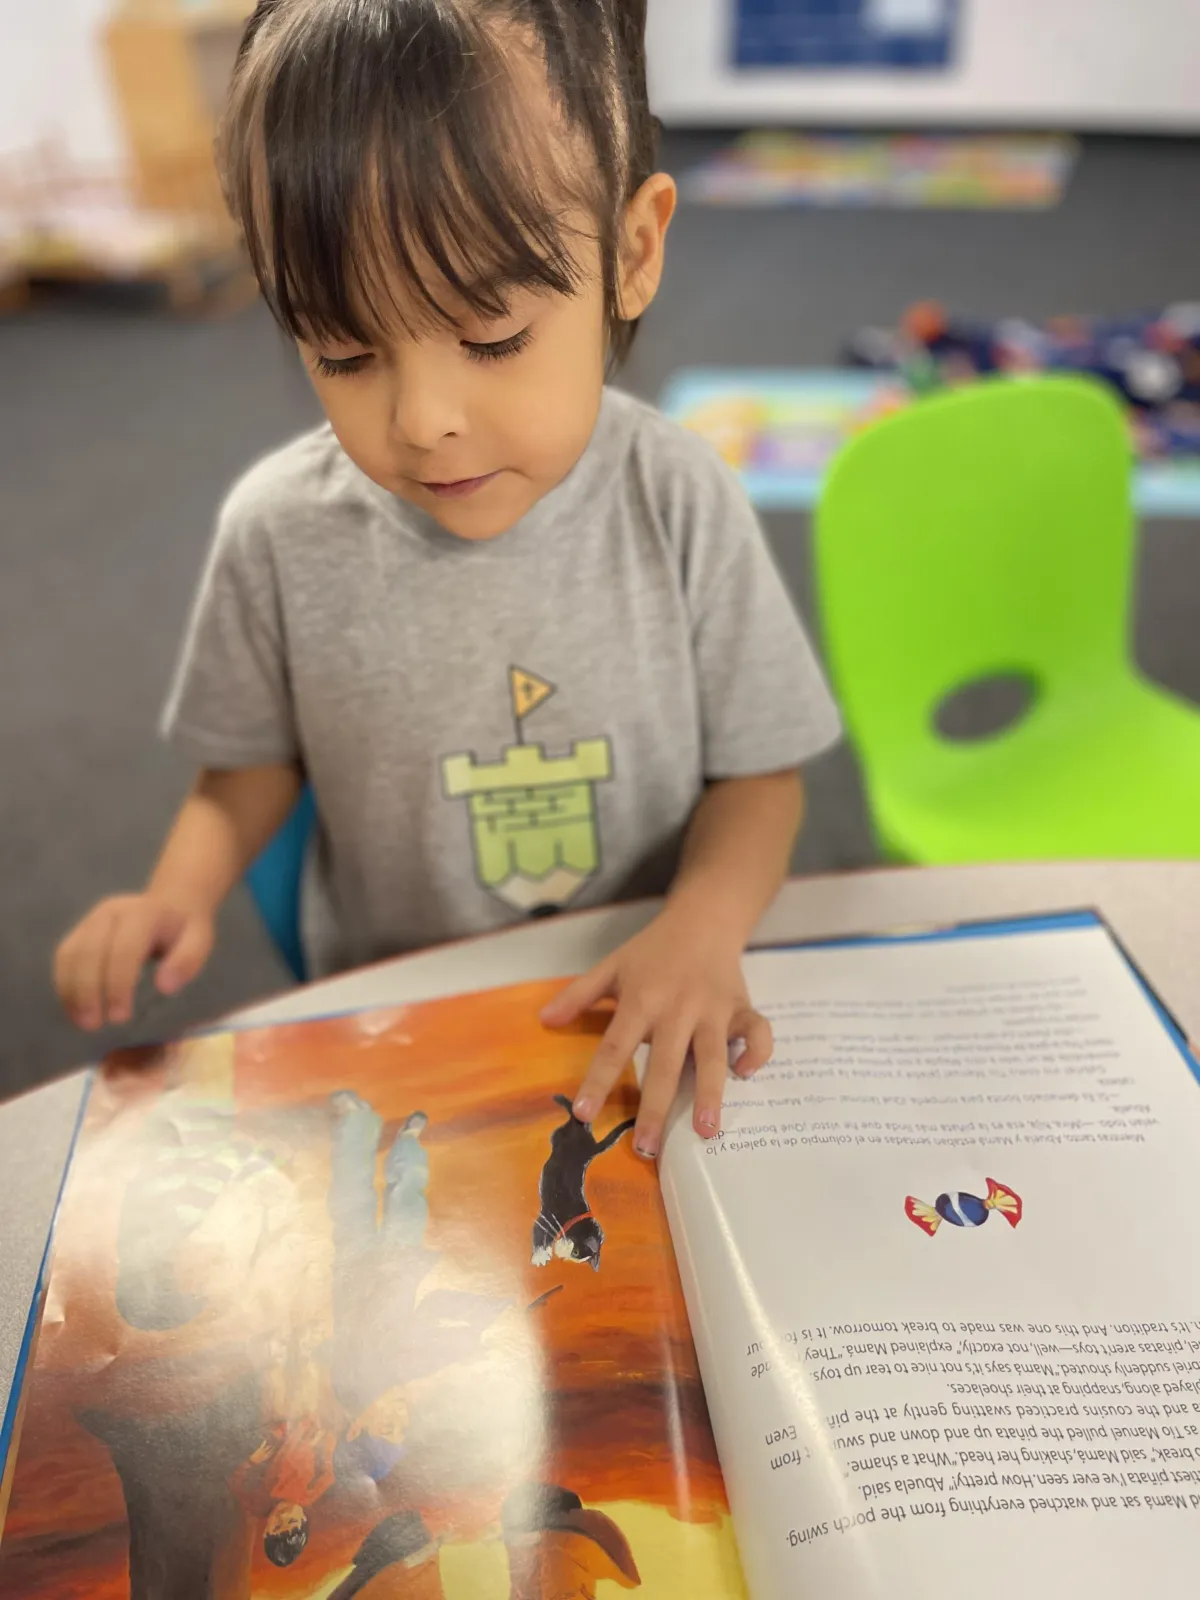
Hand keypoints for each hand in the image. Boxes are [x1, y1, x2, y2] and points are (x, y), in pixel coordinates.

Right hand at [54, 893, 214, 1030]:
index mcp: (143, 913)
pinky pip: (65, 957)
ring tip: (82, 1021)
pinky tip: (75, 1009)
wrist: (171, 905)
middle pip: (90, 951)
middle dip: (89, 991)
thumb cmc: (184, 929)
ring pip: (70, 954)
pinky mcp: (80, 930)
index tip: (121, 1017)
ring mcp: (92, 919)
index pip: (123, 950)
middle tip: (94, 1025)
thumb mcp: (200, 941)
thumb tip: (165, 987)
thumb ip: (187, 961)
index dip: (118, 985)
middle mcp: (111, 911)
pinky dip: (65, 984)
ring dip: (71, 990)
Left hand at [540, 906, 772, 1158]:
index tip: (585, 1116)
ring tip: (705, 1132)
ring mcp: (713, 1010)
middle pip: (665, 1064)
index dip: (599, 1081)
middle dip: (656, 1109)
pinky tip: (746, 1074)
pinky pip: (758, 1034)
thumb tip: (543, 1021)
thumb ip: (579, 995)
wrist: (703, 919)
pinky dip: (757, 1053)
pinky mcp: (742, 1008)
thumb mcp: (612, 966)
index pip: (615, 1046)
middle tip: (647, 1149)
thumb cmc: (652, 950)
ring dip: (710, 1095)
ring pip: (713, 1057)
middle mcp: (678, 1009)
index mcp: (642, 1000)